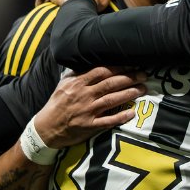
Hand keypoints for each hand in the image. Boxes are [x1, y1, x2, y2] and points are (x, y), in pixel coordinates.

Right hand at [32, 67, 146, 147]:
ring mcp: (87, 111)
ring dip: (129, 93)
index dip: (119, 67)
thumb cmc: (57, 104)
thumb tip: (90, 61)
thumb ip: (78, 74)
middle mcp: (83, 95)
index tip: (132, 64)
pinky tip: (132, 112)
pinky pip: (108, 120)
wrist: (45, 128)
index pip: (101, 71)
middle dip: (129, 78)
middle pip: (110, 84)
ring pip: (112, 100)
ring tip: (143, 89)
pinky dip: (121, 116)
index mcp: (77, 83)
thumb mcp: (63, 85)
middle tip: (144, 75)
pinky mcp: (89, 126)